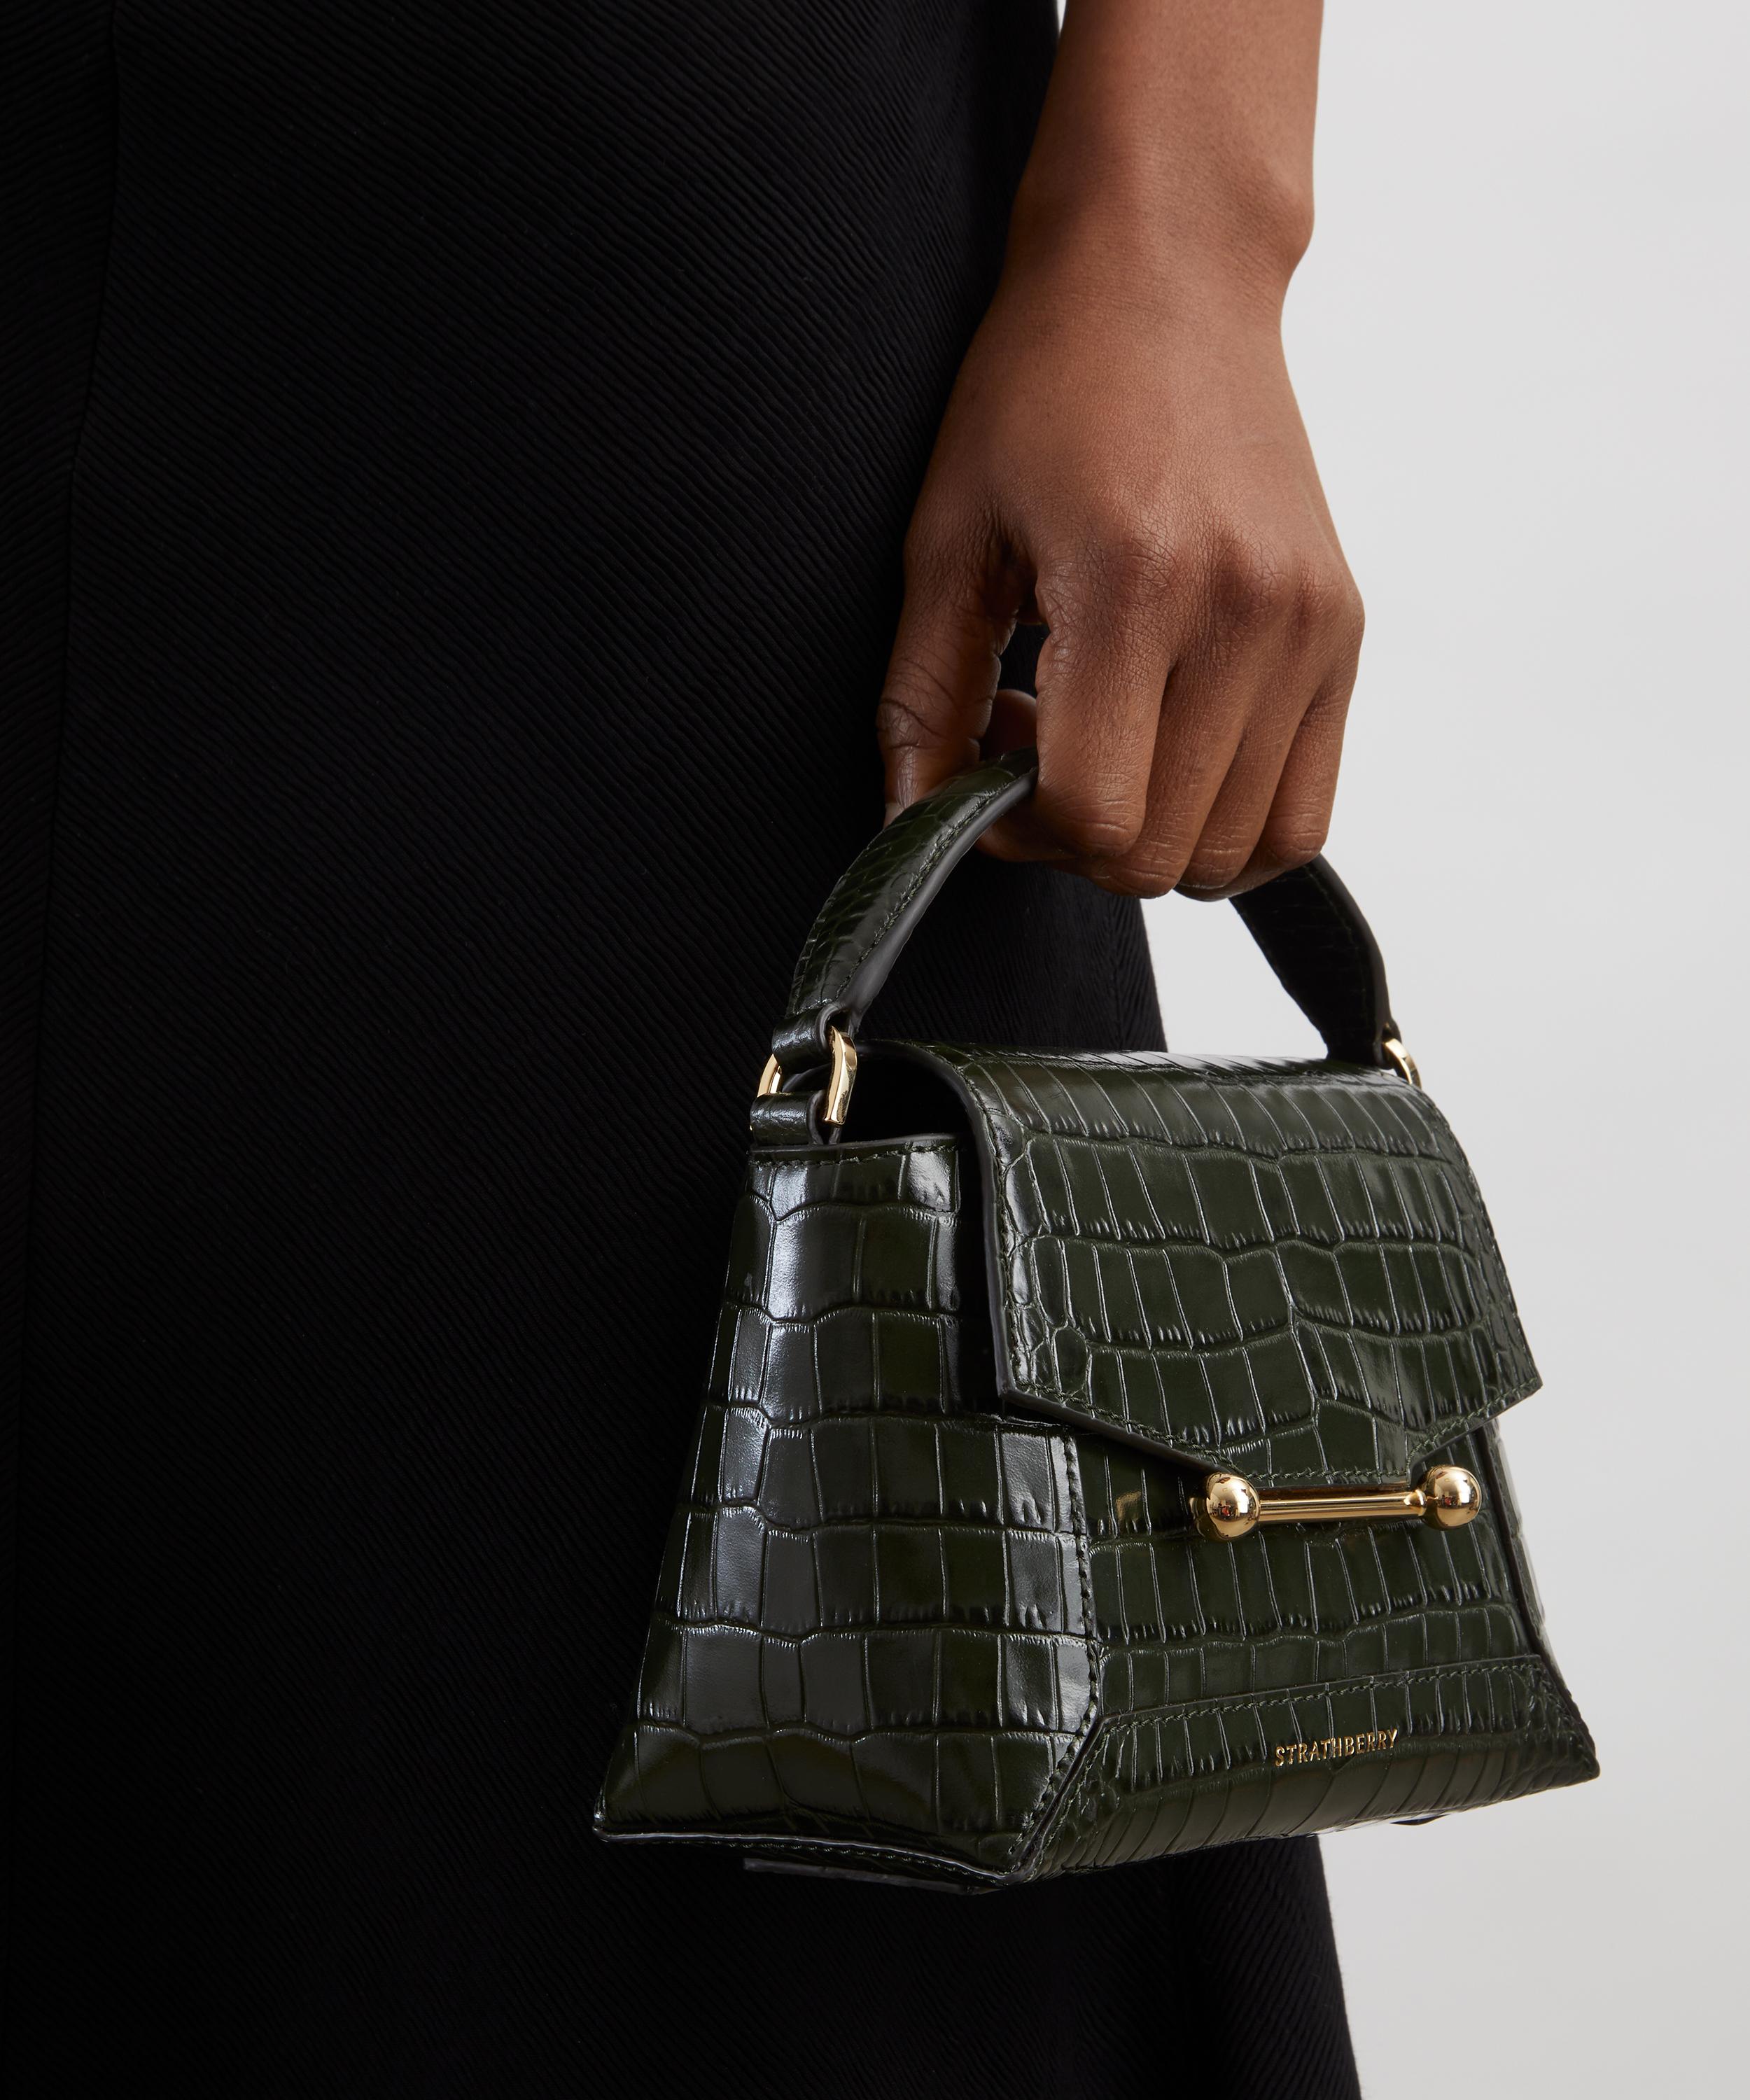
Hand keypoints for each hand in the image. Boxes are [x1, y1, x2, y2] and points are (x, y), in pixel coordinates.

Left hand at [877, 0, 1360, 898]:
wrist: (1168, 273)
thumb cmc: (1040, 387)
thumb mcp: (947, 536)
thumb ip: (923, 696)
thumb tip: (913, 826)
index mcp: (1135, 585)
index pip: (1094, 815)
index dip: (1018, 831)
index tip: (986, 770)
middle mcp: (1245, 614)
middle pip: (1162, 852)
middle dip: (1078, 838)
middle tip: (1036, 747)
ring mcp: (1309, 628)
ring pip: (1236, 852)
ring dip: (1152, 835)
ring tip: (1104, 736)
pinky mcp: (1344, 632)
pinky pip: (1302, 817)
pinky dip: (1228, 827)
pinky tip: (1169, 753)